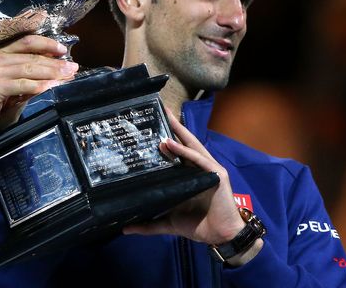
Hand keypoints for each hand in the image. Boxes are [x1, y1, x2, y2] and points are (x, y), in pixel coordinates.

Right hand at [0, 35, 78, 142]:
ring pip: (28, 68)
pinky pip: (21, 85)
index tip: (64, 50)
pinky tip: (51, 87)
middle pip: (30, 55)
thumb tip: (53, 75)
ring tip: (67, 76)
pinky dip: (38, 86)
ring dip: (51, 72)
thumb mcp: (10, 91)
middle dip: (55, 61)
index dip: (46, 44)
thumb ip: (27, 81)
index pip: (25, 41)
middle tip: (73, 66)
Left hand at [123, 110, 262, 263]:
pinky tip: (170, 143)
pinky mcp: (217, 175)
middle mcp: (199, 169)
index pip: (177, 153)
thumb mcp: (168, 222)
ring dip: (179, 131)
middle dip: (173, 126)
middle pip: (185, 143)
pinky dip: (185, 150)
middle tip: (159, 109)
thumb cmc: (198, 226)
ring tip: (165, 117)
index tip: (152, 126)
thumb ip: (148, 224)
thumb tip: (125, 228)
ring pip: (192, 146)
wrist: (220, 236)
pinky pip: (199, 160)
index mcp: (190, 176)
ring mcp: (209, 169)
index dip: (167, 138)